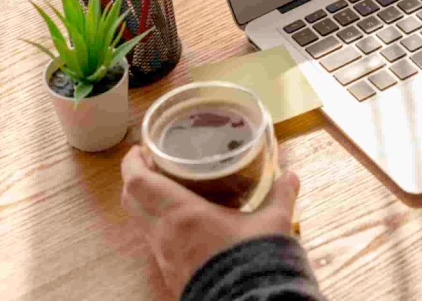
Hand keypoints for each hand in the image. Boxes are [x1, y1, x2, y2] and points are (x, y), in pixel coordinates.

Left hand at [121, 145, 299, 295]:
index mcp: (182, 214)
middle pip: (131, 200)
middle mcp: (164, 234)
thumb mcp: (273, 221)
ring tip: (171, 189)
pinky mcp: (171, 273)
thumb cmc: (254, 258)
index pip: (138, 182)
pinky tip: (185, 222)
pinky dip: (161, 225)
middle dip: (136, 178)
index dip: (132, 162)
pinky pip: (156, 242)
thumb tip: (291, 174)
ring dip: (148, 202)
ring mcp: (164, 256)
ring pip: (142, 222)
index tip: (140, 148)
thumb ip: (281, 194)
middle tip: (153, 164)